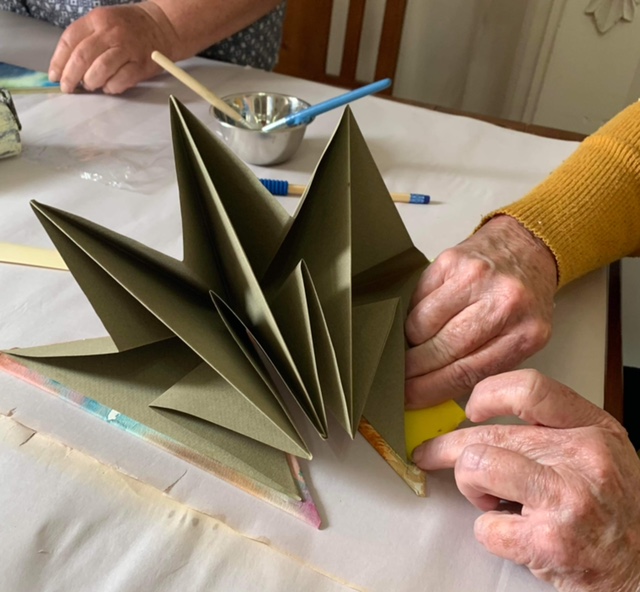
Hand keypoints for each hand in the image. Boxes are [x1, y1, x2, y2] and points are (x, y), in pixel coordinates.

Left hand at [48, 2, 177, 93]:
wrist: (161, 26)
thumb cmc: (128, 27)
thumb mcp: (103, 22)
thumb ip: (86, 39)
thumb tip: (68, 67)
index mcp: (97, 20)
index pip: (70, 41)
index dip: (59, 61)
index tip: (54, 76)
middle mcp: (111, 33)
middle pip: (82, 57)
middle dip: (71, 76)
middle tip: (68, 88)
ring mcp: (127, 49)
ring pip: (100, 70)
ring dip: (91, 82)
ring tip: (91, 85)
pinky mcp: (141, 65)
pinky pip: (121, 80)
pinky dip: (111, 87)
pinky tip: (109, 87)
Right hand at [405, 215, 556, 407]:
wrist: (525, 248)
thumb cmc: (519, 299)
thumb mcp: (518, 339)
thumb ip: (483, 365)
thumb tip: (431, 390)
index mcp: (525, 334)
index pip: (466, 372)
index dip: (430, 389)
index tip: (408, 398)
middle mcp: (503, 303)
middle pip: (441, 350)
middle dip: (413, 370)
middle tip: (398, 379)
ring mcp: (476, 279)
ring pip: (421, 325)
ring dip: (410, 342)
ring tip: (413, 346)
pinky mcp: (452, 261)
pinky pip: (417, 300)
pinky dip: (413, 315)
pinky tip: (421, 319)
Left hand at [413, 369, 639, 591]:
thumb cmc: (616, 509)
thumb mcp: (600, 453)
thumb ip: (552, 429)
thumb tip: (484, 419)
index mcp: (593, 429)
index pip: (529, 388)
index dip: (487, 394)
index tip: (471, 408)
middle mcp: (582, 457)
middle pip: (488, 433)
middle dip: (444, 446)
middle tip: (429, 453)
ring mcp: (566, 498)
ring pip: (476, 466)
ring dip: (472, 487)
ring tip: (491, 500)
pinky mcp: (549, 541)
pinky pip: (485, 525)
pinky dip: (490, 533)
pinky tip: (514, 535)